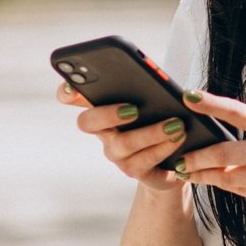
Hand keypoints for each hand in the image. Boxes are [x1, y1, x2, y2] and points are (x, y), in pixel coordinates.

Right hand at [57, 82, 186, 191]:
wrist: (177, 157)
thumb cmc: (162, 118)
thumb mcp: (154, 97)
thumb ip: (145, 83)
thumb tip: (153, 75)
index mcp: (103, 107)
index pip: (72, 97)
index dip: (67, 92)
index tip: (74, 87)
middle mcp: (103, 131)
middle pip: (88, 122)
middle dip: (107, 114)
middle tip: (134, 109)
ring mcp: (116, 153)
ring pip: (123, 143)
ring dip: (151, 132)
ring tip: (175, 124)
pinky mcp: (134, 170)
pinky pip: (144, 160)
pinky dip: (163, 147)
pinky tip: (178, 137)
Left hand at [179, 90, 245, 218]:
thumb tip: (225, 140)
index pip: (236, 112)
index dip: (210, 104)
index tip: (187, 97)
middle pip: (222, 153)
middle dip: (196, 158)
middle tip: (179, 160)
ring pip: (229, 177)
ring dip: (206, 176)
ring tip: (189, 173)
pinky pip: (243, 192)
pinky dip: (229, 187)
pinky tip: (218, 183)